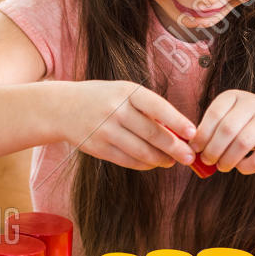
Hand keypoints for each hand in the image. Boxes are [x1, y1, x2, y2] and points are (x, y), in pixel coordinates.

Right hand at [64, 81, 195, 170]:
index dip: (177, 121)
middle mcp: (116, 110)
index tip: (192, 133)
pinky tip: (153, 163)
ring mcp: (105, 130)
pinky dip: (144, 164)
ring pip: (141, 151)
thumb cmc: (102, 98)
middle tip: (189, 157)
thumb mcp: (123, 92)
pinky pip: (127, 160)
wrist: (61, 107)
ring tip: (172, 161)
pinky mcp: (98, 148)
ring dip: (160, 159)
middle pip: (152, 133)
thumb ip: (147, 108)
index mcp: (127, 91)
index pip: (157, 107)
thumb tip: (177, 131)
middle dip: (174, 148)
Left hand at [191, 92, 254, 173]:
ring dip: (227, 160)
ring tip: (222, 166)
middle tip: (207, 161)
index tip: (195, 148)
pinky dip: (245, 167)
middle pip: (227, 130)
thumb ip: (214, 129)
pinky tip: (240, 166)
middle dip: (213, 150)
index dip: (201, 134)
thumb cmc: (251, 124)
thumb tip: (190, 149)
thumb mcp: (232, 117)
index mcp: (235, 96)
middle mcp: (253, 103)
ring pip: (242, 143)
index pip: (214, 114)